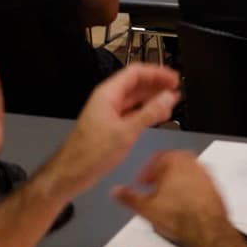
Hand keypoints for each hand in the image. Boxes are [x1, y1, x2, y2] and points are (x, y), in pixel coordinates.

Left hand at [44, 64, 179, 197]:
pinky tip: (157, 116)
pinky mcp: (111, 126)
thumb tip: (168, 97)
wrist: (71, 173)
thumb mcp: (125, 132)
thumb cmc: (91, 153)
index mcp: (108, 94)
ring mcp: (109, 113)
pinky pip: (132, 112)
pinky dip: (146, 112)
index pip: (135, 73)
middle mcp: (108, 100)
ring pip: (134, 98)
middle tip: (175, 89)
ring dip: (153, 98)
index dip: (156, 73)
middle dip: (156, 84)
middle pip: (136, 83)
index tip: (173, 78)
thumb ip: (149, 113)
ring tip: (171, 101)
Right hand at [111, 151, 235, 246]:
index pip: (155, 159)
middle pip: (172, 164)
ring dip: (175, 183)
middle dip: (161, 176)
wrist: (206, 230)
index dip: (145, 173)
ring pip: (185, 174)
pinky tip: (183, 206)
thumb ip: (128, 197)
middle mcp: (191, 163)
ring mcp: (205, 174)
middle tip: (153, 189)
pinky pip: (198, 184)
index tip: (142, 183)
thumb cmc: (181, 216)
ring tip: (167, 199)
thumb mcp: (145, 208)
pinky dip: (189, 191)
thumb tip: (116, 191)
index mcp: (173, 160)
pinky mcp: (215, 187)